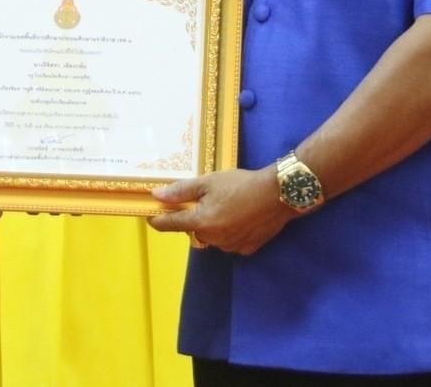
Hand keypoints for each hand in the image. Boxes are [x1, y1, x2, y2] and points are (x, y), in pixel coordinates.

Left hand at [147, 168, 296, 254]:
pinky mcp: (248, 249)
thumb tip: (156, 196)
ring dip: (213, 226)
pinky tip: (241, 217)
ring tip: (227, 206)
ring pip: (213, 237)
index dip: (158, 220)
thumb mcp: (208, 182)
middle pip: (194, 231)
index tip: (151, 217)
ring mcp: (231, 247)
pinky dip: (230, 232)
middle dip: (194, 218)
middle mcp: (214, 240)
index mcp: (201, 223)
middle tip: (205, 200)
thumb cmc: (240, 184)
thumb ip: (181, 191)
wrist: (278, 194)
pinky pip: (230, 242)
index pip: (171, 225)